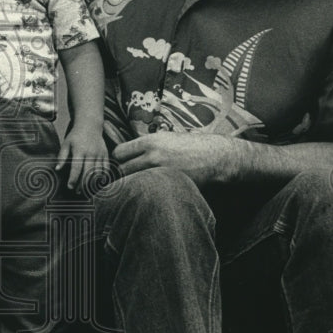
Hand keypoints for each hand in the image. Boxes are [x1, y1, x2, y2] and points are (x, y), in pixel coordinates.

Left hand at [55, 124, 108, 191]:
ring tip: (86, 190)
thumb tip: (57, 169)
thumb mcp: (66, 144)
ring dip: (92, 183)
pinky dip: (102, 178)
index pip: (76, 168)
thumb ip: (62, 157)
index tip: (70, 187)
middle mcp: (91, 153)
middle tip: (77, 192)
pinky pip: (106, 169)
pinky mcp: (105, 155)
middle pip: (88, 173)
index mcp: (79, 150)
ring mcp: (99, 154)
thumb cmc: (75, 136)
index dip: (73, 179)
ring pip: (98, 173)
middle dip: (82, 184)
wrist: (90, 125)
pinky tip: (97, 184)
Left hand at [112, 131, 239, 186]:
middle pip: (122, 170)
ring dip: (132, 187)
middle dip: (122, 176)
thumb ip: (145, 146)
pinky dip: (146, 194)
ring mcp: (161, 172)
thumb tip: (125, 155)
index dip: (118, 161)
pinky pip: (149, 192)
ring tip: (134, 189)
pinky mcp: (169, 185)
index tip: (121, 165)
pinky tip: (149, 194)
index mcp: (149, 141)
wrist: (215, 156)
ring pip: (133, 184)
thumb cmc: (189, 146)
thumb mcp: (165, 138)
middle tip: (125, 181)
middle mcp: (152, 156)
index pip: (118, 153)